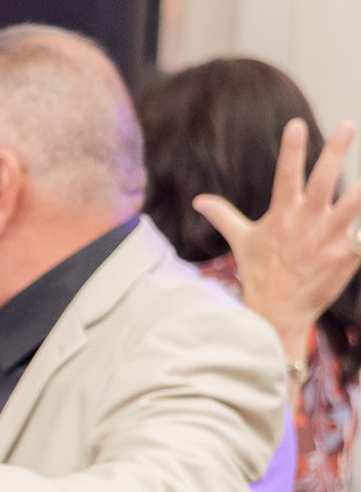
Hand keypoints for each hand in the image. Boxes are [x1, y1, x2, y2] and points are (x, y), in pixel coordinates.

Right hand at [194, 118, 360, 353]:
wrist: (277, 314)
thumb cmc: (260, 272)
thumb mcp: (242, 241)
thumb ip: (224, 216)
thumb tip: (198, 201)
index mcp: (282, 215)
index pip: (285, 176)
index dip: (291, 150)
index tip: (296, 125)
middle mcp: (305, 223)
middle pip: (321, 182)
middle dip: (334, 153)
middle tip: (346, 125)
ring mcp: (327, 239)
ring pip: (351, 207)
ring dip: (360, 192)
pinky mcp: (347, 256)